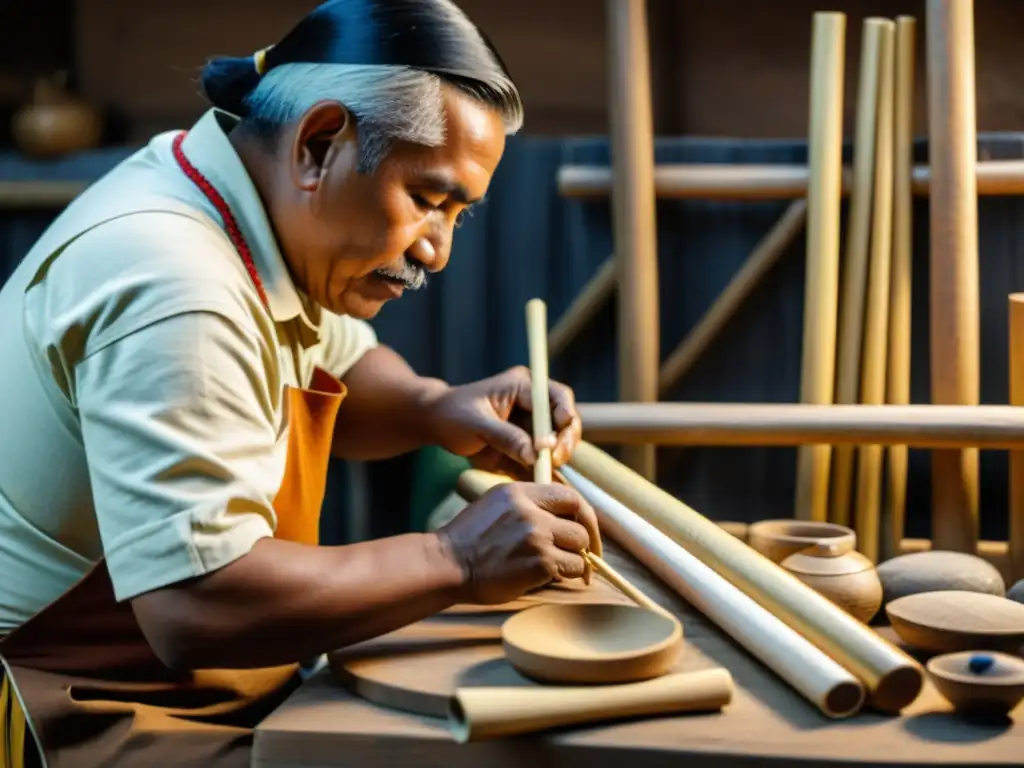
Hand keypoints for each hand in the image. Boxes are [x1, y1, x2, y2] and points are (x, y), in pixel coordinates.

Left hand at [427, 365, 581, 477]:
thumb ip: (506, 437)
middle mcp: (534, 404)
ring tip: (546, 471)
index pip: (557, 397)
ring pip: (560, 441)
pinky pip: (544, 460)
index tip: (552, 440)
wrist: (438, 425)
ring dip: (559, 457)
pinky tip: (548, 482)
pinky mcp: (527, 446)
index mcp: (523, 386)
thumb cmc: (454, 414)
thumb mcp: (476, 423)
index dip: (562, 416)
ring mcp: (532, 426)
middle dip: (565, 440)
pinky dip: (548, 471)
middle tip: (554, 459)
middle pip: (566, 420)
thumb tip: (534, 454)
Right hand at [436, 481, 600, 604]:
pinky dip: (568, 576)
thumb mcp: (495, 504)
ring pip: (580, 548)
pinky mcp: (540, 563)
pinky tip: (551, 578)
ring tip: (561, 569)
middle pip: (580, 523)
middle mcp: (531, 511)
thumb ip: (527, 504)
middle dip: (585, 542)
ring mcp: (537, 536)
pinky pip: (572, 569)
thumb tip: (561, 515)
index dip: (583, 514)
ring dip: (576, 562)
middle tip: (586, 556)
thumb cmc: (468, 540)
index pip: (569, 496)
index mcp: (519, 492)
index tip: (584, 528)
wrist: (447, 565)